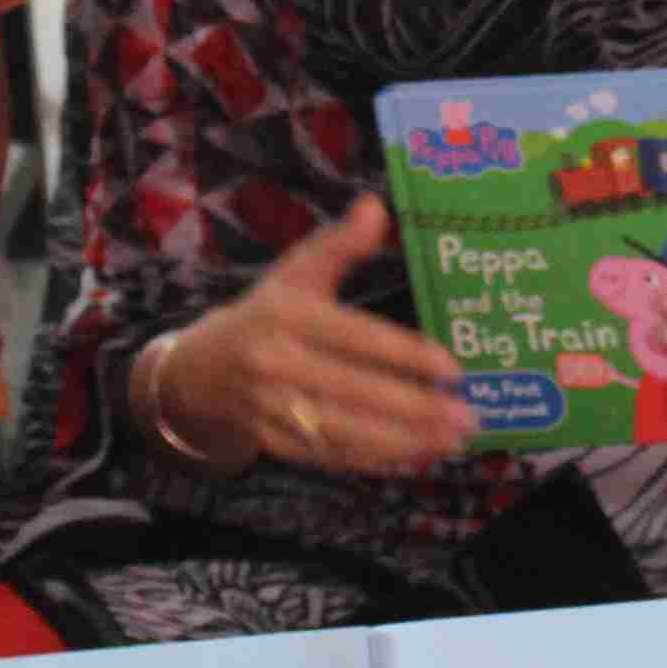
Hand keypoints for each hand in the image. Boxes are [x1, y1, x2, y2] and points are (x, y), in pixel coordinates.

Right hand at [174, 197, 477, 471]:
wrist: (200, 369)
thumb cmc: (266, 313)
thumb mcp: (296, 271)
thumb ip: (340, 244)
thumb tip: (376, 207)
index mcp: (285, 316)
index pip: (354, 338)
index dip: (404, 354)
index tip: (452, 368)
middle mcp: (275, 365)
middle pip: (354, 392)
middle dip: (416, 408)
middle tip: (467, 415)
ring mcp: (271, 409)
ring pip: (346, 432)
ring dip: (405, 441)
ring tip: (454, 439)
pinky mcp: (274, 444)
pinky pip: (331, 456)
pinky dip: (375, 459)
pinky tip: (417, 455)